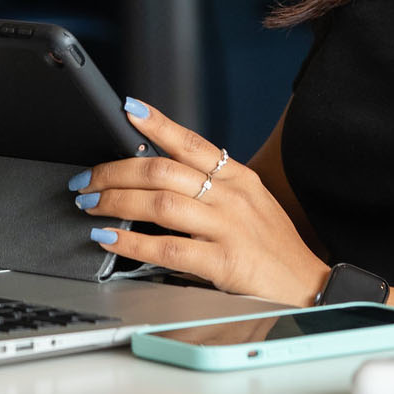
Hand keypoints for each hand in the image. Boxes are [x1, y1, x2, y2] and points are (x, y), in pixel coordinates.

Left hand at [71, 100, 329, 306]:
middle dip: (116, 172)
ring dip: (117, 202)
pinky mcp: (224, 262)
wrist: (306, 283)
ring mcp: (228, 228)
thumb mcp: (248, 200)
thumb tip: (159, 174)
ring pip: (161, 204)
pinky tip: (111, 239)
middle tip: (87, 179)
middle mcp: (231, 196)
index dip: (157, 123)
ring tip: (91, 205)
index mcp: (237, 177)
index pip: (190, 142)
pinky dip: (133, 242)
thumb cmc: (272, 243)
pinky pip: (168, 248)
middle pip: (163, 171)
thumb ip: (211, 185)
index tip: (129, 109)